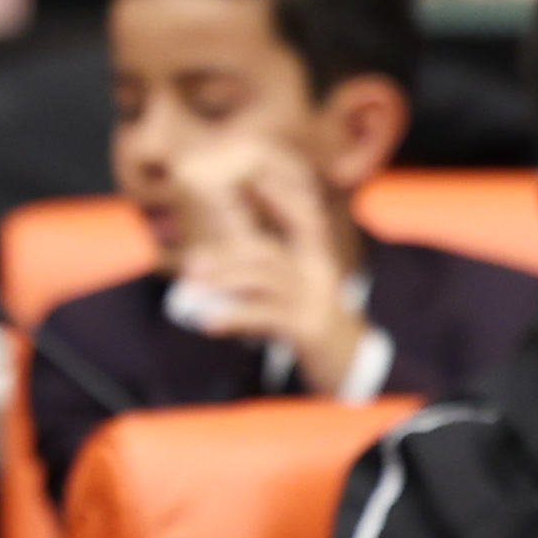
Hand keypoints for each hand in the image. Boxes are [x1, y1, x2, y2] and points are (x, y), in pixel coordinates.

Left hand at [170, 135, 375, 391]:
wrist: (348, 361)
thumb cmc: (310, 319)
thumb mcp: (299, 287)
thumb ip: (266, 271)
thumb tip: (215, 263)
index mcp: (316, 257)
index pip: (302, 217)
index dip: (280, 196)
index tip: (254, 176)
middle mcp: (319, 272)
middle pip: (268, 252)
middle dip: (226, 255)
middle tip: (190, 264)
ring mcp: (315, 299)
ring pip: (264, 279)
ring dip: (225, 280)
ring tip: (193, 287)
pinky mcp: (308, 328)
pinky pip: (265, 316)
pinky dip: (235, 316)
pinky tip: (210, 322)